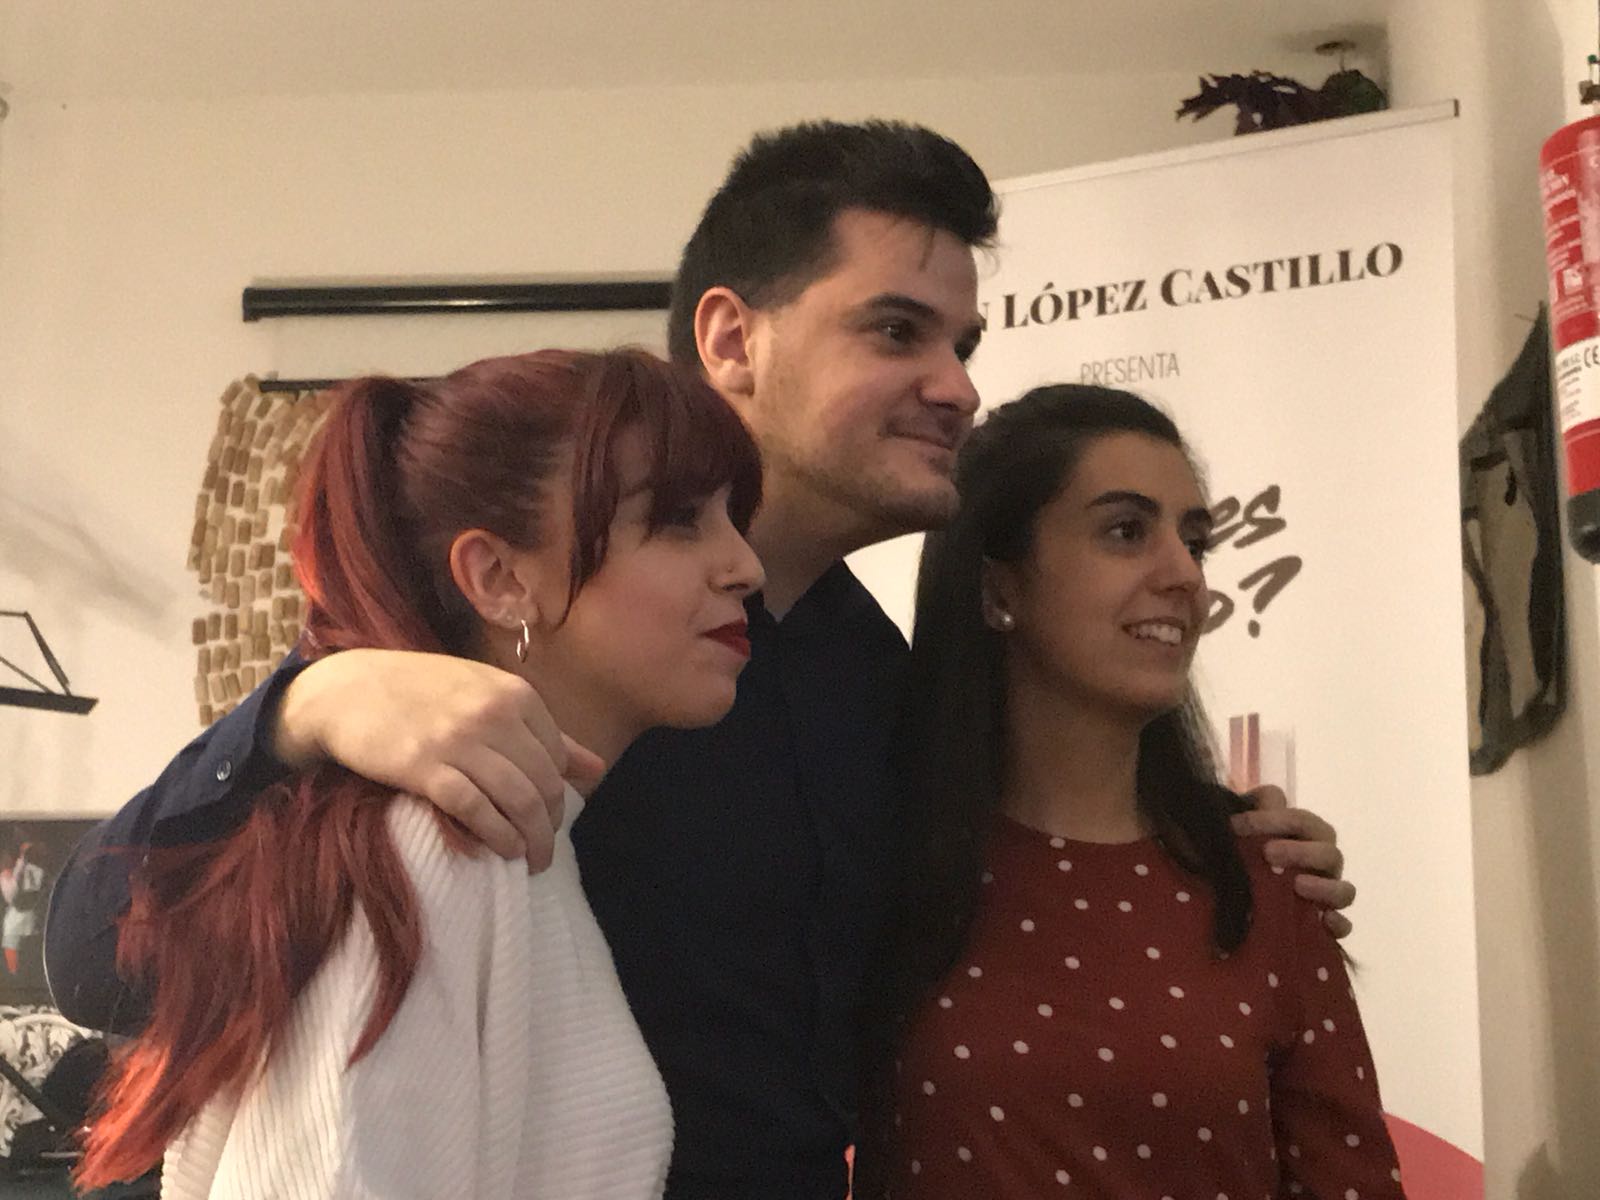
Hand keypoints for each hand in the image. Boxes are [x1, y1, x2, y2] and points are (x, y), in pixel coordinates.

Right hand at [274, 649, 606, 871]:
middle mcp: (495, 714)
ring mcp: (460, 740)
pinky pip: (477, 810)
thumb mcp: (487, 697)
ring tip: (530, 862)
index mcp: (516, 694)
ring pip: (519, 801)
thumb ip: (543, 732)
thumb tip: (596, 769)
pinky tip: (503, 851)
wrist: (348, 689)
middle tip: (542, 851)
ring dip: (532, 841)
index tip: (548, 820)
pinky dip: (498, 836)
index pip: (557, 759)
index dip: (559, 797)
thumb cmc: (422, 693)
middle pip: (544, 785)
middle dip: (549, 827)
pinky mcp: (425, 767)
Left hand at [1231, 785, 1355, 938]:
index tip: (1238, 825)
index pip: (1300, 821)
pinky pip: (1344, 927)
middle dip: (1300, 851)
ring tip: (1297, 885)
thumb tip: (1268, 796)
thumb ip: (1256, 808)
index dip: (1272, 819)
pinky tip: (1323, 920)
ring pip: (1344, 890)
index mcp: (1305, 837)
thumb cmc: (1243, 852)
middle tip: (1268, 853)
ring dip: (1324, 886)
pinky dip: (1338, 923)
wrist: (1234, 895)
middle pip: (1328, 853)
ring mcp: (1326, 896)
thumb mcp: (1242, 829)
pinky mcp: (1324, 925)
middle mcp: (1321, 865)